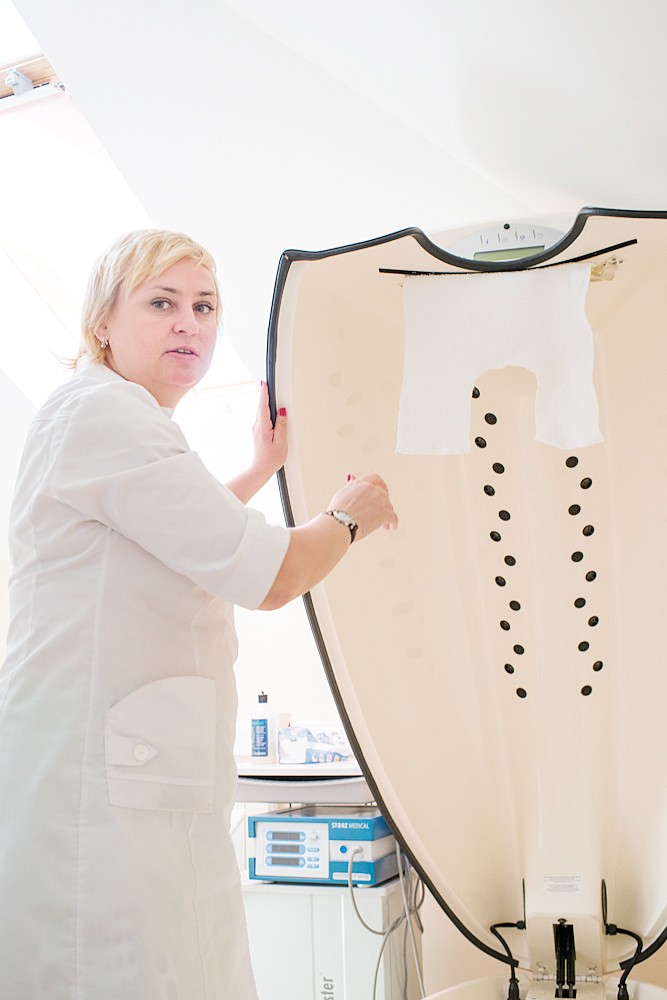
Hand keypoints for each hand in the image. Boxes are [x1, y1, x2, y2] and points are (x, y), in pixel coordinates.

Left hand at [225, 382, 287, 503]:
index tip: (264, 383)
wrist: (260, 469)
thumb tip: (282, 411)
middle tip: (266, 383)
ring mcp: (256, 429)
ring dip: (265, 403)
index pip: (263, 406)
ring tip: (269, 393)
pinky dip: (266, 411)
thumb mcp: (281, 441)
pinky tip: (270, 410)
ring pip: (262, 412)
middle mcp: (257, 426)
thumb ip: (282, 425)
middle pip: (261, 407)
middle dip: (264, 395)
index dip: (264, 393)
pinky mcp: (258, 432)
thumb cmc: (271, 458)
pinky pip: (262, 418)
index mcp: (262, 426)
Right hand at [327, 473, 397, 540]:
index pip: (375, 478)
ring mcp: (378, 500)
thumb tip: (352, 477)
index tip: (383, 491)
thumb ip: (350, 486)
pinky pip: (393, 517)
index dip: (381, 485)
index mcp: (360, 483)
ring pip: (389, 506)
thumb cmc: (337, 513)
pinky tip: (391, 527)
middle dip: (383, 503)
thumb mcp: (342, 494)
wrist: (339, 523)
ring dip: (387, 514)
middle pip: (384, 494)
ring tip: (384, 524)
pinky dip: (393, 523)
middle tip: (381, 512)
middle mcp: (370, 489)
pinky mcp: (383, 513)